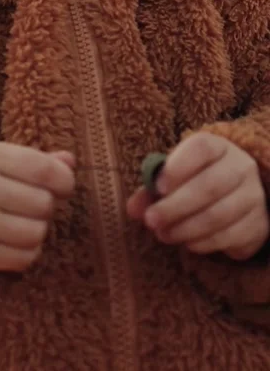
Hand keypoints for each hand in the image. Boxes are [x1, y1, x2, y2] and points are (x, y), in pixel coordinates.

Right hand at [0, 142, 74, 271]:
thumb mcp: (3, 158)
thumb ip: (39, 160)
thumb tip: (71, 163)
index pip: (46, 171)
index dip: (64, 180)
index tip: (62, 185)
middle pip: (45, 204)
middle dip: (44, 205)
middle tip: (27, 202)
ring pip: (38, 233)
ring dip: (37, 228)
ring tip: (20, 220)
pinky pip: (26, 258)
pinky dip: (28, 250)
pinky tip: (13, 238)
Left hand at [127, 132, 268, 260]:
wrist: (237, 193)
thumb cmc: (196, 179)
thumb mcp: (174, 175)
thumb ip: (151, 189)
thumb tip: (133, 209)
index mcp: (218, 146)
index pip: (202, 148)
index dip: (178, 167)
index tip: (158, 187)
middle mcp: (241, 167)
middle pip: (209, 186)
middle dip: (175, 206)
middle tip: (151, 221)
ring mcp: (253, 196)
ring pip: (219, 215)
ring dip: (185, 228)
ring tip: (163, 234)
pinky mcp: (259, 224)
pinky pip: (230, 237)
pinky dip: (204, 243)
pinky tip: (186, 243)